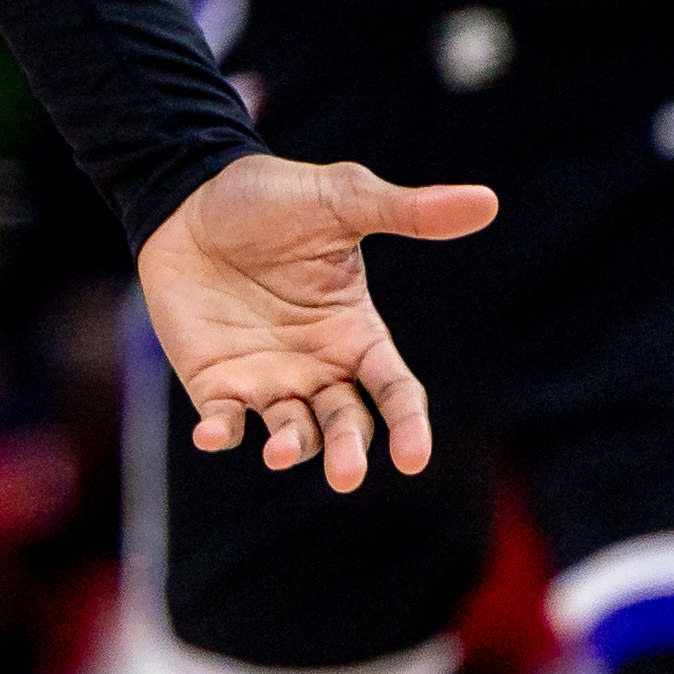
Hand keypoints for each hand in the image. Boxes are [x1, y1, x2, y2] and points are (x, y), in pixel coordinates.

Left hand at [140, 152, 498, 492]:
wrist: (187, 198)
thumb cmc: (270, 198)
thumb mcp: (340, 199)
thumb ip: (406, 212)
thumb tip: (487, 201)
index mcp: (357, 333)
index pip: (395, 391)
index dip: (409, 426)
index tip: (413, 459)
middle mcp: (318, 366)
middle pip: (347, 424)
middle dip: (349, 451)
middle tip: (347, 476)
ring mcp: (268, 377)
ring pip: (293, 432)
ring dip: (291, 447)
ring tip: (282, 451)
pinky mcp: (215, 380)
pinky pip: (224, 419)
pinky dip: (221, 432)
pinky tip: (213, 434)